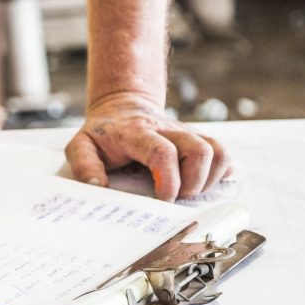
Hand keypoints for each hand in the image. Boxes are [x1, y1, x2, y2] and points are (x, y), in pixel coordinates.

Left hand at [65, 93, 232, 200]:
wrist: (122, 106)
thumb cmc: (103, 133)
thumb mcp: (81, 145)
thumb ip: (84, 165)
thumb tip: (97, 186)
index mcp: (137, 133)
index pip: (162, 152)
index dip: (169, 179)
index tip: (164, 199)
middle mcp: (168, 130)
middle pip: (199, 150)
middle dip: (194, 183)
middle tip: (177, 198)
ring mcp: (186, 133)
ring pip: (218, 151)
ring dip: (210, 179)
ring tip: (190, 192)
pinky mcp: (198, 139)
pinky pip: (223, 154)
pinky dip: (220, 173)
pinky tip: (202, 184)